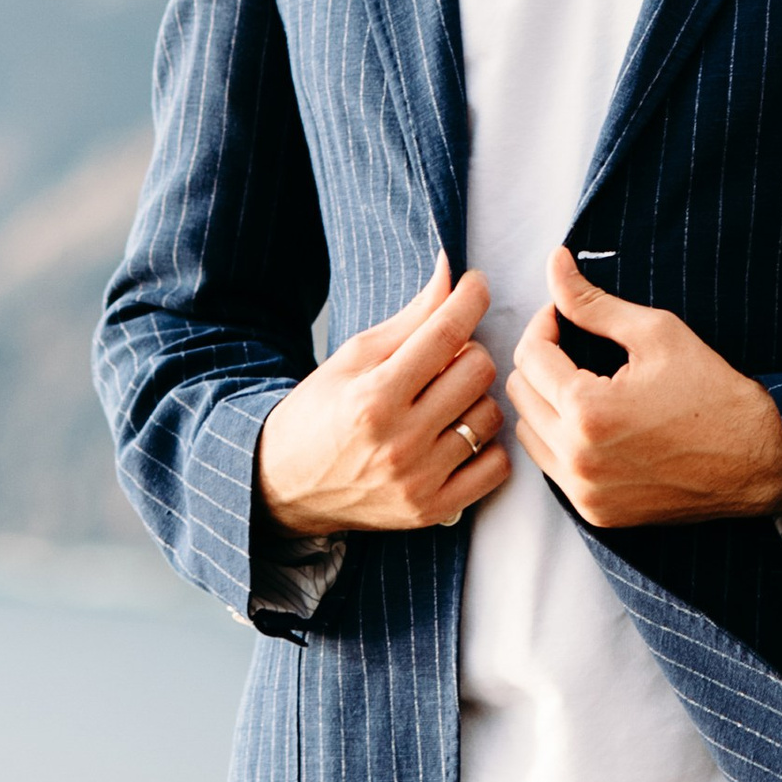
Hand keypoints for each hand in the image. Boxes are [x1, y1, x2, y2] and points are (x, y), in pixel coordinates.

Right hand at [255, 257, 509, 535]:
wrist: (285, 487)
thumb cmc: (318, 414)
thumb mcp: (353, 357)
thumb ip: (410, 318)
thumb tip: (451, 272)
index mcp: (374, 396)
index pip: (446, 333)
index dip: (470, 298)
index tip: (475, 285)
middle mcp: (399, 440)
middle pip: (478, 370)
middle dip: (469, 351)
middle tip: (447, 357)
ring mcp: (419, 480)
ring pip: (490, 416)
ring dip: (475, 399)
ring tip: (446, 399)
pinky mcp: (432, 510)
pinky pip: (496, 466)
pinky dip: (487, 446)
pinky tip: (458, 435)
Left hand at [506, 251, 781, 528]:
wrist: (758, 460)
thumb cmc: (713, 392)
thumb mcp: (655, 333)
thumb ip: (593, 302)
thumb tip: (554, 261)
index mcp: (588, 411)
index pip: (531, 355)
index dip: (544, 323)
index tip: (564, 315)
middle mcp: (577, 459)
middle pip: (520, 395)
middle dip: (540, 361)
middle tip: (571, 344)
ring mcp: (585, 492)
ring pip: (528, 434)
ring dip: (544, 402)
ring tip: (579, 382)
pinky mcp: (597, 513)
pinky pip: (552, 468)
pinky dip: (560, 439)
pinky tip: (591, 420)